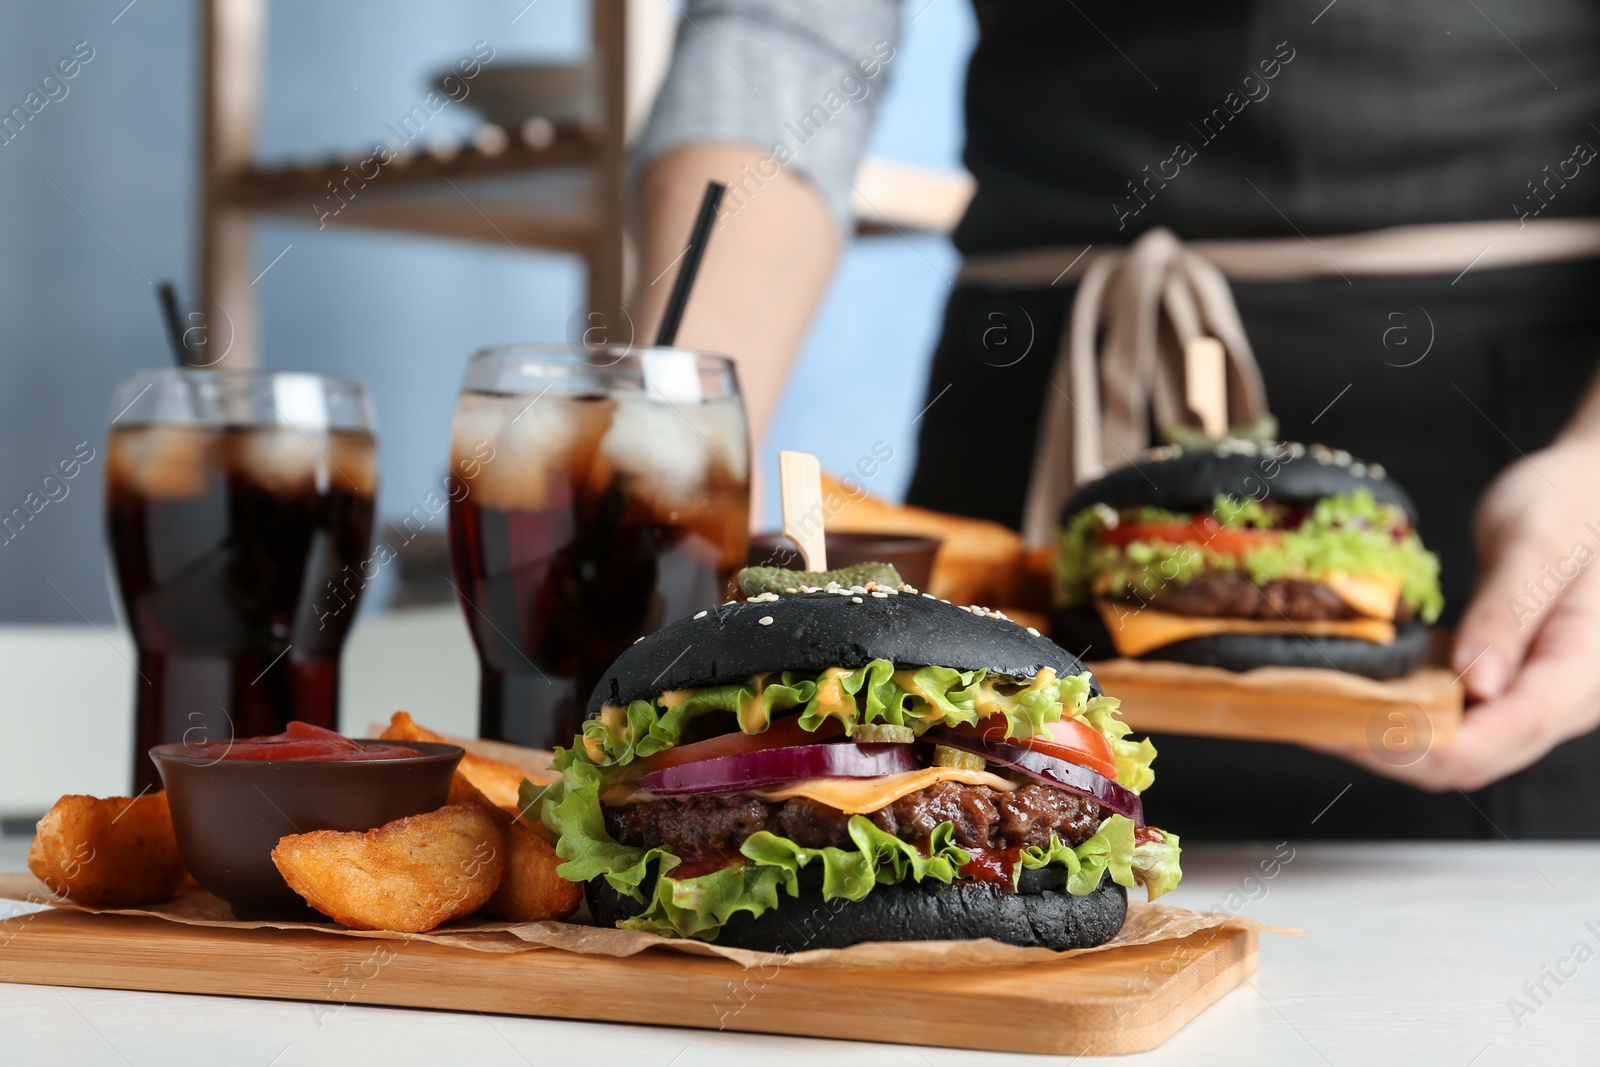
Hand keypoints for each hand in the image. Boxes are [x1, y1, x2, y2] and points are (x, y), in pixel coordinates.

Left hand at [1330, 435, 1599, 790]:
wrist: (1590, 492)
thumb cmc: (1573, 504)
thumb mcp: (1537, 544)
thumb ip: (1508, 613)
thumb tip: (1478, 683)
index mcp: (1584, 669)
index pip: (1505, 733)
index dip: (1428, 742)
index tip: (1355, 726)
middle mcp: (1566, 700)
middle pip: (1475, 757)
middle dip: (1391, 747)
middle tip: (1311, 715)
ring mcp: (1536, 699)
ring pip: (1459, 749)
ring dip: (1387, 738)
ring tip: (1314, 708)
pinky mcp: (1507, 686)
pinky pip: (1453, 718)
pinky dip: (1401, 715)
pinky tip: (1350, 692)